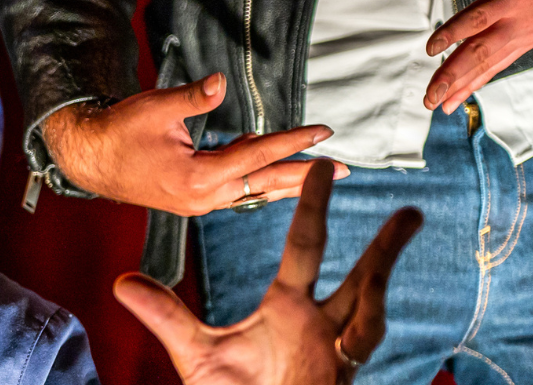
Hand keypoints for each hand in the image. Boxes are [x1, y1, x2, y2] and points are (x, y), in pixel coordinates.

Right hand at [41, 73, 346, 215]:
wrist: (88, 159)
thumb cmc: (119, 131)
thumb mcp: (154, 108)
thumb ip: (191, 97)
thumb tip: (221, 82)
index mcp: (198, 177)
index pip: (257, 155)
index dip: (294, 141)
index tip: (326, 132)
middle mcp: (203, 198)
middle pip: (266, 184)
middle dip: (307, 176)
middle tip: (347, 170)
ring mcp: (197, 203)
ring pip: (254, 192)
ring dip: (286, 183)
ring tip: (318, 177)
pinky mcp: (190, 200)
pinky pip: (235, 191)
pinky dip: (258, 182)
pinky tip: (268, 170)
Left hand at [116, 163, 423, 383]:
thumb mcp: (195, 353)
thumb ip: (165, 316)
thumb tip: (123, 282)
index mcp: (289, 306)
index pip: (305, 245)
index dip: (312, 205)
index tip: (320, 167)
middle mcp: (320, 323)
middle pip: (361, 274)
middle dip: (386, 244)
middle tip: (409, 209)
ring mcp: (335, 353)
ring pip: (371, 308)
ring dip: (387, 275)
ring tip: (407, 242)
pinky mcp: (338, 375)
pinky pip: (358, 349)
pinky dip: (364, 329)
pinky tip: (374, 302)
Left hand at [423, 0, 532, 111]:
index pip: (481, 17)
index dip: (454, 33)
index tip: (430, 48)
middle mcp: (520, 21)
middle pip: (482, 52)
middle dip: (453, 75)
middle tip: (429, 96)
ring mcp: (523, 36)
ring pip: (488, 65)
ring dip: (461, 86)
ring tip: (436, 105)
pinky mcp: (523, 43)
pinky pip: (497, 67)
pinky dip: (476, 84)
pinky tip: (457, 99)